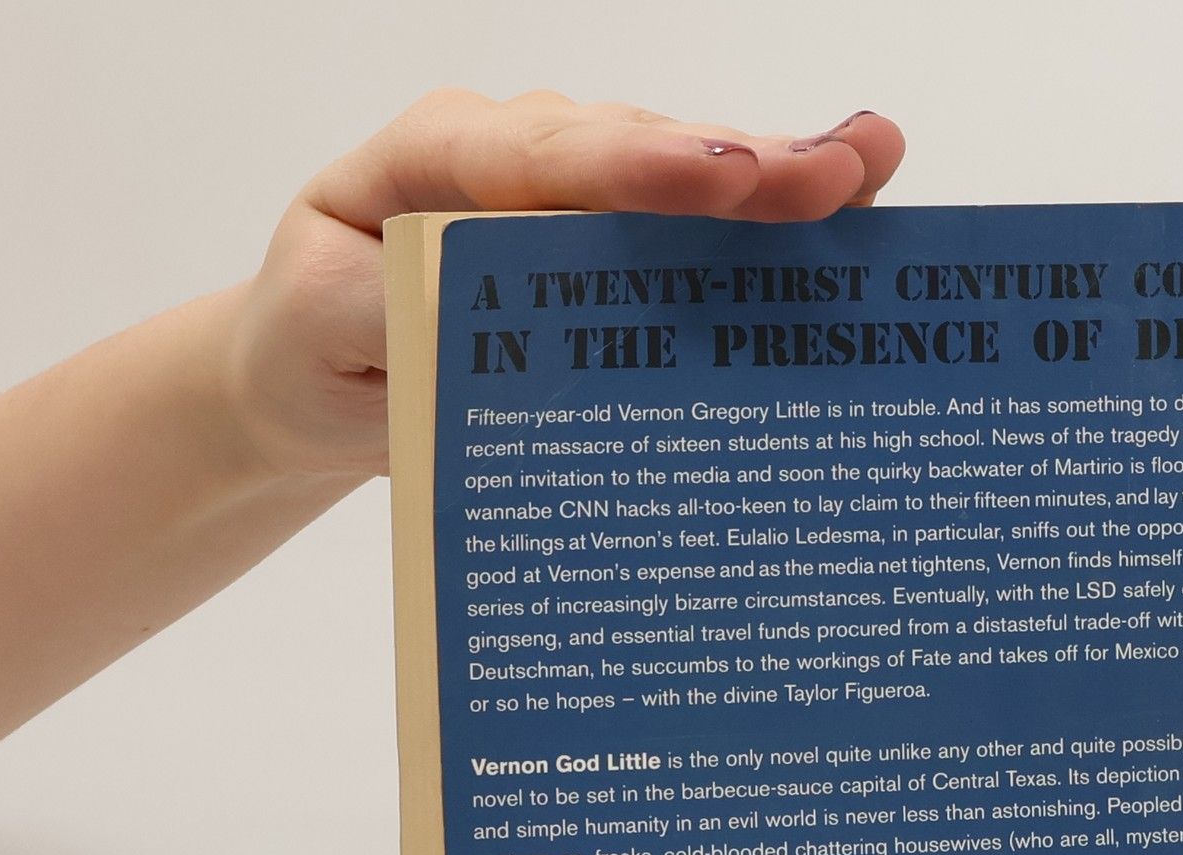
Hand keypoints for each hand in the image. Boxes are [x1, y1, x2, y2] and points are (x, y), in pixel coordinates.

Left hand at [222, 93, 906, 480]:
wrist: (311, 374)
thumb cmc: (315, 346)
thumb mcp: (324, 334)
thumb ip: (395, 314)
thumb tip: (485, 312)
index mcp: (438, 160)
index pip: (547, 159)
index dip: (641, 169)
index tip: (724, 179)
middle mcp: (519, 156)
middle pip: (639, 152)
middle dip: (744, 163)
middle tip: (845, 170)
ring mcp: (573, 195)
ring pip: (681, 180)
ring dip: (779, 182)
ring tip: (870, 171)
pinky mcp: (612, 249)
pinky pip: (694, 233)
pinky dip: (768, 234)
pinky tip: (852, 212)